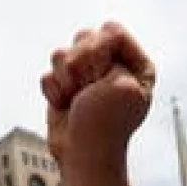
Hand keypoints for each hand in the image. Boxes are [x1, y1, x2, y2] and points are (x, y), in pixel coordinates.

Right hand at [42, 22, 155, 172]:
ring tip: (77, 100)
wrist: (84, 155)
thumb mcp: (122, 84)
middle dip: (81, 63)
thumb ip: (111, 52)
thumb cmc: (106, 125)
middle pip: (85, 36)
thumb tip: (88, 45)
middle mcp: (114, 68)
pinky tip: (65, 107)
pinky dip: (53, 90)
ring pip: (63, 53)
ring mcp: (88, 78)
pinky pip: (48, 72)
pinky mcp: (65, 88)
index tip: (102, 76)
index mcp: (137, 66)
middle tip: (89, 90)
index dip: (101, 49)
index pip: (112, 31)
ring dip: (66, 78)